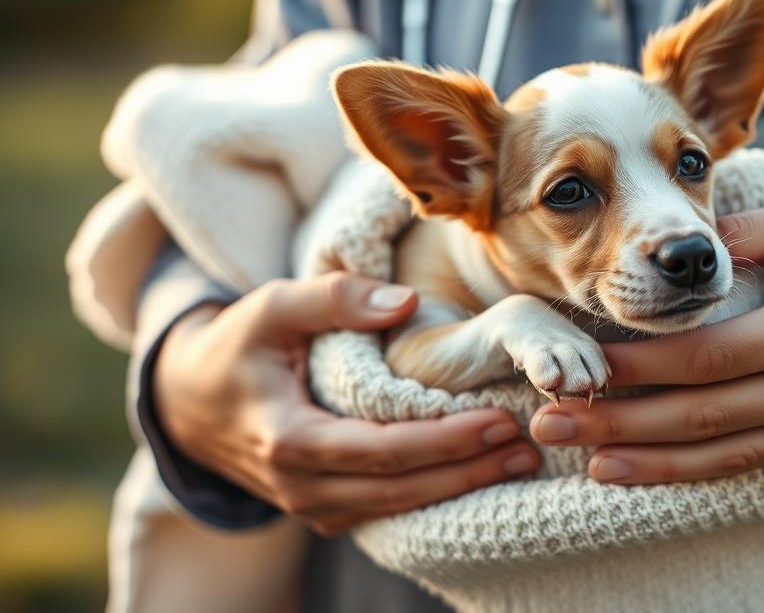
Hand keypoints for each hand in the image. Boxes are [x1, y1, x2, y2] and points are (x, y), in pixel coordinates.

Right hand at [155, 272, 539, 534]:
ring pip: (396, 507)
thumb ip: (335, 299)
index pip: (383, 451)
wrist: (189, 400)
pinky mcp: (321, 507)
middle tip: (528, 447)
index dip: (446, 441)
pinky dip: (430, 495)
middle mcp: (300, 487)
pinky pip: (383, 510)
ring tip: (517, 462)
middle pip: (400, 488)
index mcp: (288, 440)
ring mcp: (309, 505)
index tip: (499, 420)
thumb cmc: (237, 346)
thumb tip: (405, 303)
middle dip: (468, 469)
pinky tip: (473, 475)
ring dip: (458, 487)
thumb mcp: (272, 306)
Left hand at [529, 201, 763, 484]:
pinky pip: (736, 463)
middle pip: (699, 413)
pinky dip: (678, 472)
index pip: (708, 357)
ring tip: (575, 455)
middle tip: (550, 420)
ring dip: (638, 458)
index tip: (583, 365)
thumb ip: (742, 235)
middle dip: (619, 421)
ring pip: (713, 451)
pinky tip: (626, 472)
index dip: (642, 367)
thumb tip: (671, 251)